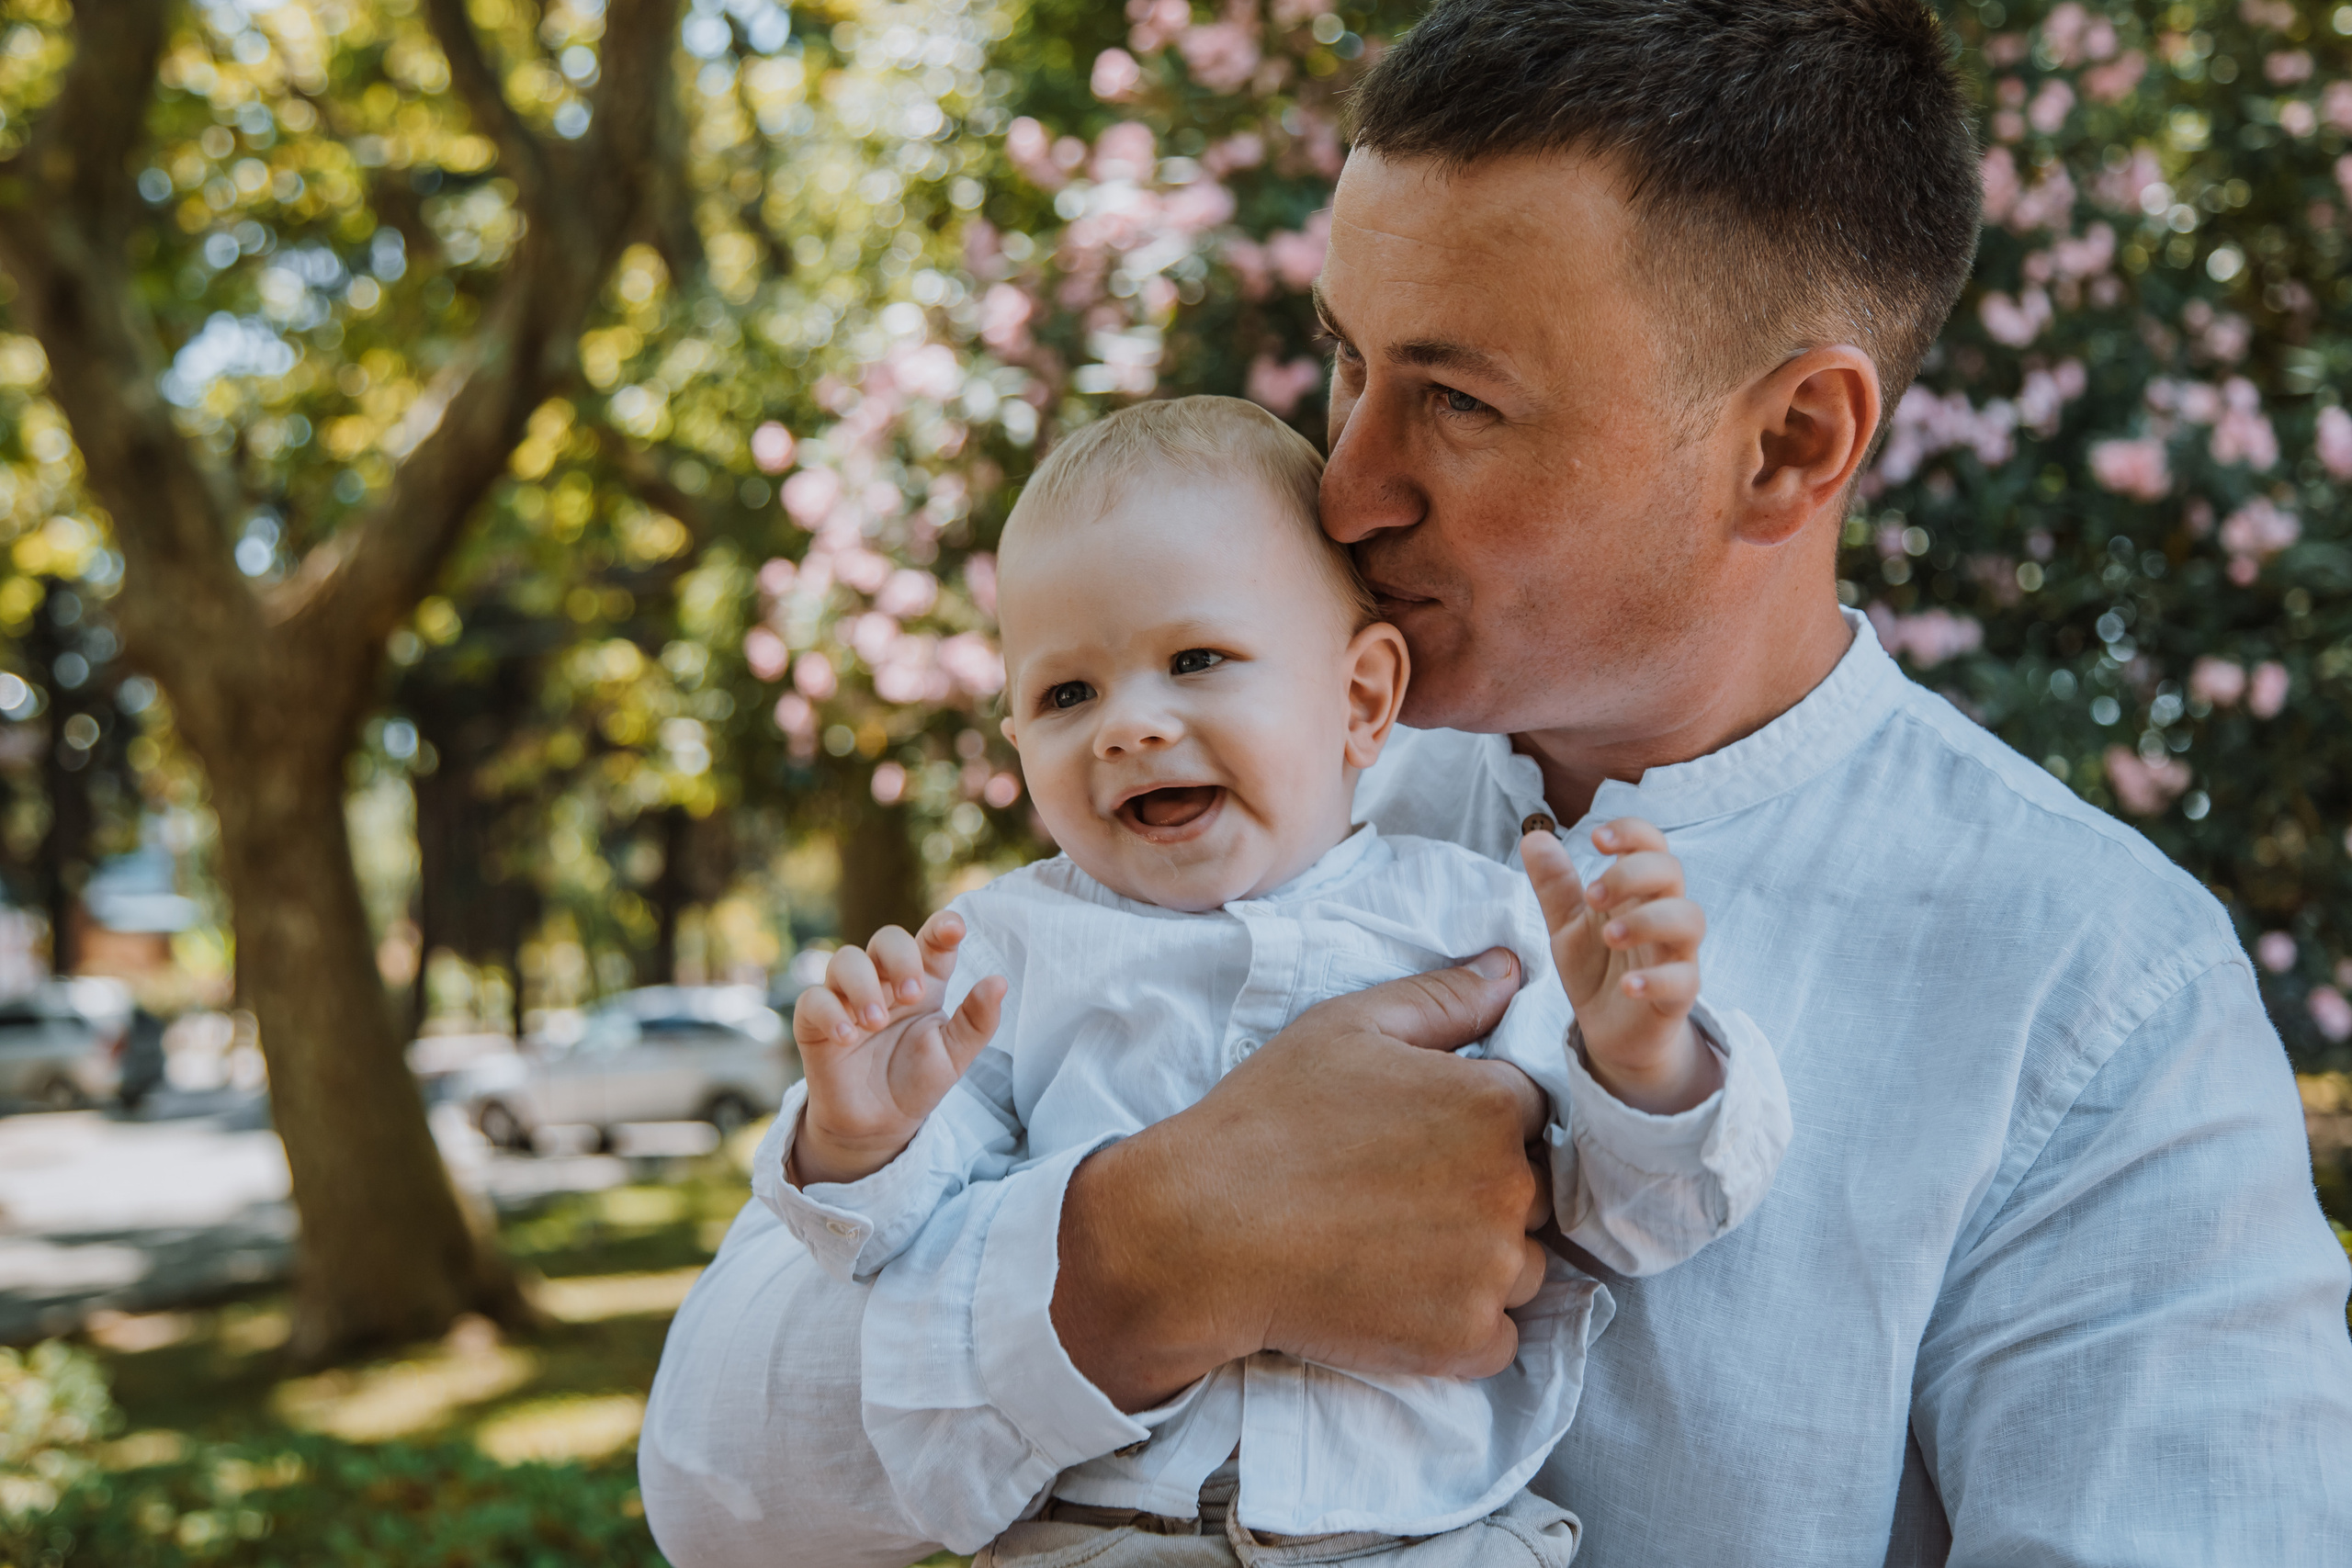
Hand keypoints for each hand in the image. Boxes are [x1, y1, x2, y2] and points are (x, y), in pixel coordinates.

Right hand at [789, 912, 1005, 1186]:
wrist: (880, 1123)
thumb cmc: (919, 1080)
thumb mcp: (955, 1054)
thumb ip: (978, 1020)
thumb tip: (999, 981)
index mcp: (924, 981)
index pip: (932, 942)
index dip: (941, 928)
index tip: (954, 928)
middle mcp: (884, 981)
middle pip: (886, 939)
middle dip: (900, 958)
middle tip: (913, 996)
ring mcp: (847, 997)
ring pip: (845, 960)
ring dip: (863, 985)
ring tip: (875, 1022)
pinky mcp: (816, 1021)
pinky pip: (813, 999)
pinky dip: (831, 1013)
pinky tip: (849, 1036)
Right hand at [1052, 949, 1549, 1410]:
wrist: (1199, 1233)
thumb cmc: (1268, 1120)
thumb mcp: (1347, 1028)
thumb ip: (1443, 998)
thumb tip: (1511, 968)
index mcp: (1492, 1102)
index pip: (1531, 1113)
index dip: (1475, 1125)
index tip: (1416, 1142)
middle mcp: (1509, 1187)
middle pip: (1533, 1192)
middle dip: (1482, 1192)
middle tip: (1396, 1195)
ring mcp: (1490, 1270)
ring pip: (1522, 1266)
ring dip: (1479, 1262)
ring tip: (1393, 1248)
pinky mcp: (1464, 1340)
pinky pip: (1499, 1337)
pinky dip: (1461, 1325)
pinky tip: (1397, 1296)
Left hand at [1521, 818, 1720, 1115]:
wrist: (1613, 1031)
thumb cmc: (1597, 967)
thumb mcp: (1567, 925)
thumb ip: (1554, 884)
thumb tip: (1534, 838)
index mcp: (1637, 892)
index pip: (1651, 845)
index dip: (1632, 832)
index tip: (1596, 840)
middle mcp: (1662, 915)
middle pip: (1672, 872)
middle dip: (1633, 873)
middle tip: (1593, 897)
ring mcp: (1675, 954)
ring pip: (1689, 919)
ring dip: (1648, 920)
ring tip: (1608, 936)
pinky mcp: (1680, 996)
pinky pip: (1685, 980)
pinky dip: (1657, 979)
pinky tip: (1627, 985)